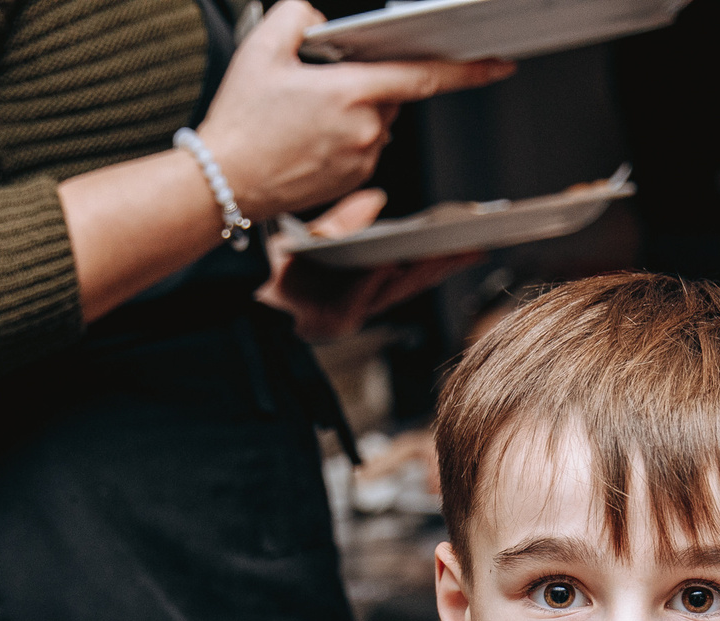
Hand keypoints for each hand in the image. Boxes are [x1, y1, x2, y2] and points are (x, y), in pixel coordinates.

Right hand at [200, 3, 511, 224]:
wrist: (224, 182)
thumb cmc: (240, 123)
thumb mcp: (261, 47)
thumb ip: (298, 14)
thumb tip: (318, 18)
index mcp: (352, 94)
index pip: (424, 77)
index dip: (468, 71)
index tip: (499, 65)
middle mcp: (366, 131)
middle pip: (391, 95)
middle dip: (367, 82)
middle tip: (319, 86)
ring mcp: (362, 161)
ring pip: (377, 122)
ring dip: (354, 111)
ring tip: (304, 117)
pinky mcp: (353, 182)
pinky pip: (364, 147)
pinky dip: (345, 136)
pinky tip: (307, 138)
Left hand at [258, 189, 475, 341]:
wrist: (243, 291)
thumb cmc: (283, 268)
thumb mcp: (319, 235)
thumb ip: (348, 219)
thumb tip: (377, 198)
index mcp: (368, 278)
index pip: (416, 264)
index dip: (446, 254)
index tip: (473, 238)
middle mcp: (365, 298)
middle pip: (415, 280)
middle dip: (447, 264)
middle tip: (475, 246)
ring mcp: (352, 312)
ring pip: (394, 291)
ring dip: (421, 273)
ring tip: (446, 252)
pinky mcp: (334, 323)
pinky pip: (358, 299)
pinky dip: (374, 282)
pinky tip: (389, 264)